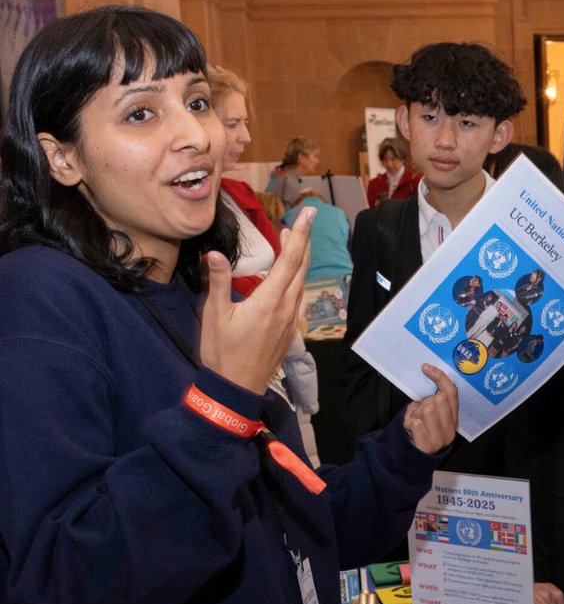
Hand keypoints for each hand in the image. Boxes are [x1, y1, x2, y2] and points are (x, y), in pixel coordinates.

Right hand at [199, 207, 313, 393]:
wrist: (236, 389)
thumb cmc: (222, 354)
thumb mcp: (215, 316)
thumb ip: (218, 282)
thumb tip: (216, 253)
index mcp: (270, 301)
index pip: (291, 259)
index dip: (300, 234)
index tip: (308, 214)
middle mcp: (286, 308)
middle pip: (301, 267)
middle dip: (302, 241)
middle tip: (300, 221)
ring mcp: (290, 321)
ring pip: (302, 282)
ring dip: (300, 260)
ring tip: (292, 242)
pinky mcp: (289, 331)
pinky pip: (299, 298)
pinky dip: (297, 279)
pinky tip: (290, 278)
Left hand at [403, 365, 458, 453]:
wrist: (411, 456)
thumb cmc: (420, 430)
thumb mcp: (429, 413)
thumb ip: (433, 399)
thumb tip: (428, 372)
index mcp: (453, 418)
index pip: (451, 393)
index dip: (440, 377)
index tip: (426, 368)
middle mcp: (451, 429)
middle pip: (439, 399)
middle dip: (425, 402)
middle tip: (418, 413)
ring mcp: (441, 438)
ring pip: (428, 409)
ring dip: (415, 413)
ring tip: (414, 422)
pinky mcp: (428, 446)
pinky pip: (417, 423)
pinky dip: (409, 423)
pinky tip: (410, 429)